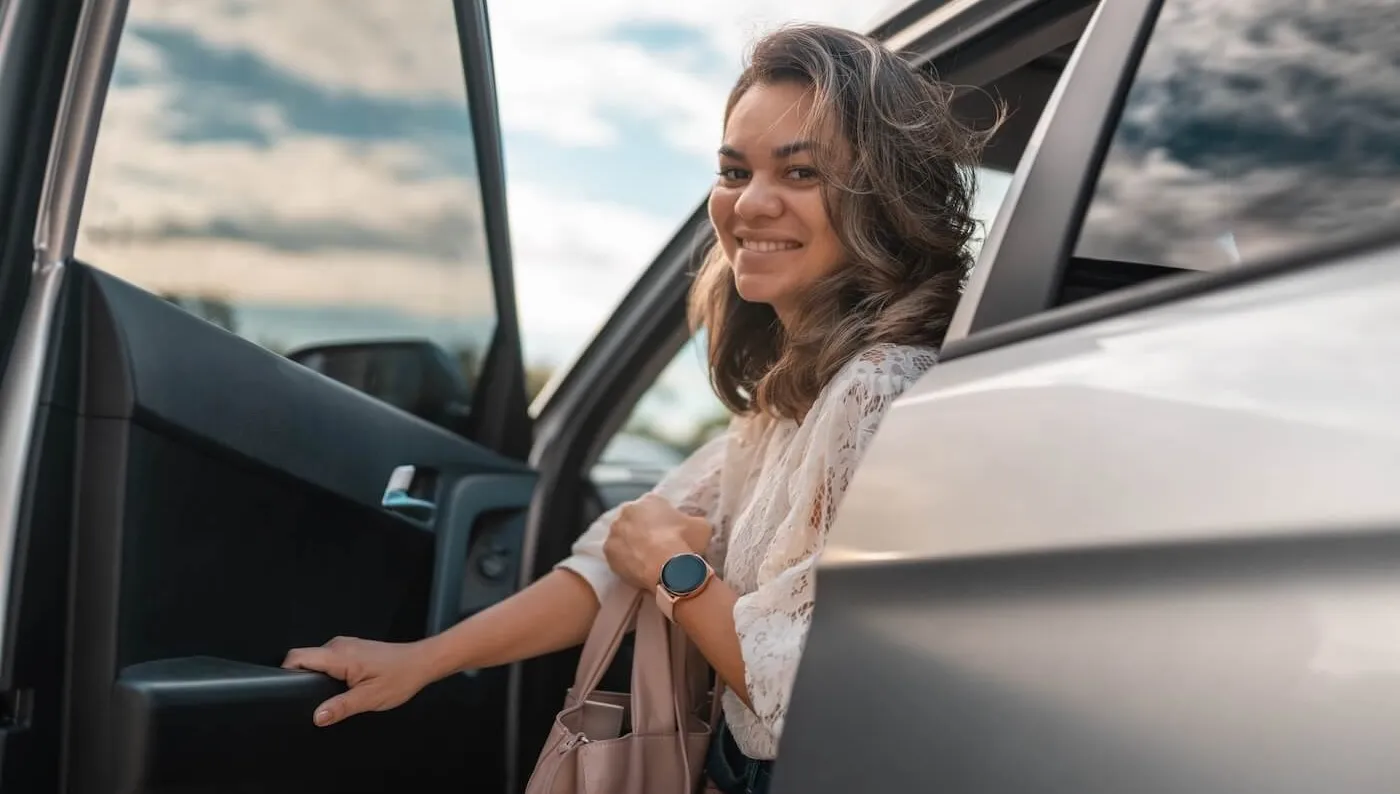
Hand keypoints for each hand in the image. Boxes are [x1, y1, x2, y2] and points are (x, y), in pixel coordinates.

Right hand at [282, 636, 435, 726]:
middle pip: (304, 659)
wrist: (422, 663)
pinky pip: (329, 660)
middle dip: (300, 679)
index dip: (285, 673)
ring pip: (317, 660)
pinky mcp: (353, 649)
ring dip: (316, 677)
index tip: (285, 691)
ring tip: (328, 696)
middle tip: (309, 700)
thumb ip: (341, 707)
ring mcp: (346, 646)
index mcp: (339, 655)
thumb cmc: (401, 677)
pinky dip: (328, 674)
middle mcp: (339, 646)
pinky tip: (340, 688)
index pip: (298, 657)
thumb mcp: (369, 698)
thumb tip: (317, 716)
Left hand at [604, 494, 710, 590]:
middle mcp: (628, 510)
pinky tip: (636, 569)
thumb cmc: (685, 541)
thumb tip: (694, 526)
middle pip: (636, 520)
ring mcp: (615, 530)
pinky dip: (624, 560)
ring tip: (645, 560)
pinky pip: (616, 555)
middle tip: (655, 548)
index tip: (668, 535)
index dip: (662, 522)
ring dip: (631, 545)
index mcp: (650, 500)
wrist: (667, 565)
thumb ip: (694, 522)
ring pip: (623, 537)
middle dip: (643, 532)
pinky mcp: (607, 550)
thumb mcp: (702, 526)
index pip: (655, 508)